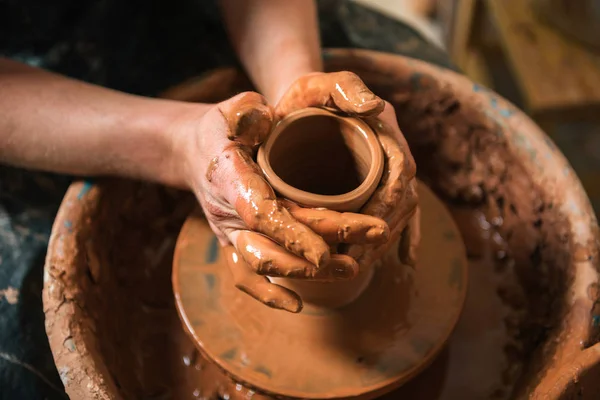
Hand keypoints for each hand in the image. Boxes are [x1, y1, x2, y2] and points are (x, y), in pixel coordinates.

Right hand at [172, 91, 390, 311]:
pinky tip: (297, 305)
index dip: (292, 234)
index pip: (261, 213)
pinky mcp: (237, 243)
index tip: (325, 251)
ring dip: (306, 273)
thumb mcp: (231, 109)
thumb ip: (245, 110)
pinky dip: (269, 295)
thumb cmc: (221, 129)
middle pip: (271, 244)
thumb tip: (264, 114)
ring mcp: (231, 233)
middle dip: (320, 251)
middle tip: (372, 237)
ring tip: (354, 265)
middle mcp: (227, 214)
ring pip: (264, 264)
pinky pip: (246, 277)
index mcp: (229, 180)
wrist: (197, 152)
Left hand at [276, 72, 419, 267]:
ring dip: (383, 240)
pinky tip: (403, 261)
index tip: (369, 227)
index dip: (389, 201)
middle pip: (402, 197)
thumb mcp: (318, 85)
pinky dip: (403, 238)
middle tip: (356, 257)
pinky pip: (397, 214)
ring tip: (358, 263)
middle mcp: (391, 152)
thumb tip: (375, 106)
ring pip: (399, 211)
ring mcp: (385, 171)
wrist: (298, 106)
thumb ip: (345, 88)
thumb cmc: (305, 96)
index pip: (399, 170)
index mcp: (384, 130)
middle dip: (383, 230)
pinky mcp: (376, 186)